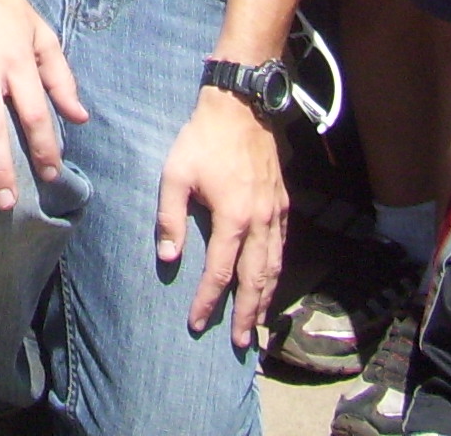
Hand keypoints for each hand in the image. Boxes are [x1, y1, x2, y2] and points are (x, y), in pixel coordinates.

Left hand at [157, 87, 289, 344]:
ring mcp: (275, 213)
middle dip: (246, 314)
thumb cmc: (203, 139)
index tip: (197, 322)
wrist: (241, 106)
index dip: (208, 300)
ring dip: (266, 299)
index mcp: (233, 217)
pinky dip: (276, 272)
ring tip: (258, 325)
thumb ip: (170, 218)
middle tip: (239, 343)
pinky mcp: (282, 204)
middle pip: (255, 279)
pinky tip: (269, 283)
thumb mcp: (175, 174)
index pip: (220, 271)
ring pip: (274, 267)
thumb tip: (168, 259)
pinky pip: (282, 248)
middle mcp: (260, 221)